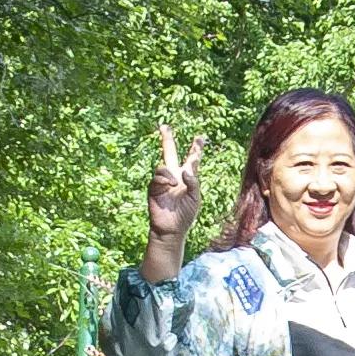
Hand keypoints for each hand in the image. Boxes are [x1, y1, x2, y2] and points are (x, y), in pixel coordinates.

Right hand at [144, 120, 204, 270]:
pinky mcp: (153, 188)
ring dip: (170, 173)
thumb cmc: (185, 215)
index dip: (195, 149)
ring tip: (175, 184)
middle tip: (164, 126)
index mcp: (187, 178)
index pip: (191, 159)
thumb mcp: (196, 198)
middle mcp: (174, 176)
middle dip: (167, 139)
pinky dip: (164, 179)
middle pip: (169, 153)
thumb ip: (194, 183)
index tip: (200, 138)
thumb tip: (185, 171)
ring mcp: (163, 181)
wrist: (171, 229)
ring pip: (163, 166)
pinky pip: (157, 177)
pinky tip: (170, 185)